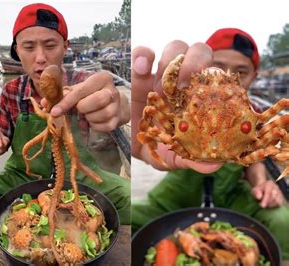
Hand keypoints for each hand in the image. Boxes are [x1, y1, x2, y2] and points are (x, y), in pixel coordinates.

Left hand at [46, 71, 129, 131]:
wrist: (113, 104)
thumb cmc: (92, 95)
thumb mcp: (78, 91)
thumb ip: (62, 95)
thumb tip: (45, 104)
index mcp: (101, 79)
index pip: (81, 90)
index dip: (66, 102)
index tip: (54, 112)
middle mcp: (112, 90)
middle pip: (97, 100)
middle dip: (83, 108)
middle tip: (79, 110)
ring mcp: (117, 105)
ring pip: (100, 115)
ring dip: (89, 118)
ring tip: (87, 114)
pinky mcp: (119, 119)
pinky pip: (104, 127)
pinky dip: (95, 126)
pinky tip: (93, 121)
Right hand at [131, 41, 221, 173]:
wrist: (136, 146)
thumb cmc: (163, 149)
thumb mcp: (176, 157)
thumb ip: (193, 160)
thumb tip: (213, 165)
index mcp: (200, 97)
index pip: (215, 74)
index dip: (214, 75)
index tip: (204, 89)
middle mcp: (185, 80)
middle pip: (198, 52)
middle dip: (194, 62)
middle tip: (184, 83)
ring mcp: (162, 74)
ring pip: (174, 48)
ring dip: (170, 60)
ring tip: (159, 83)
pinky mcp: (138, 74)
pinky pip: (142, 54)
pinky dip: (142, 55)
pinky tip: (140, 68)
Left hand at [252, 180, 284, 207]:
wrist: (264, 188)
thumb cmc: (259, 190)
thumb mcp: (255, 190)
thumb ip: (256, 193)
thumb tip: (259, 197)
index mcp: (269, 184)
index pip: (268, 193)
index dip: (265, 200)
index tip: (262, 205)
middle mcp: (276, 188)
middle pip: (273, 198)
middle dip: (267, 202)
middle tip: (261, 205)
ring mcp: (280, 193)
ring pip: (277, 202)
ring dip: (270, 205)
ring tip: (265, 204)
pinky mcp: (281, 198)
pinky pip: (279, 204)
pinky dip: (273, 206)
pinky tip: (269, 205)